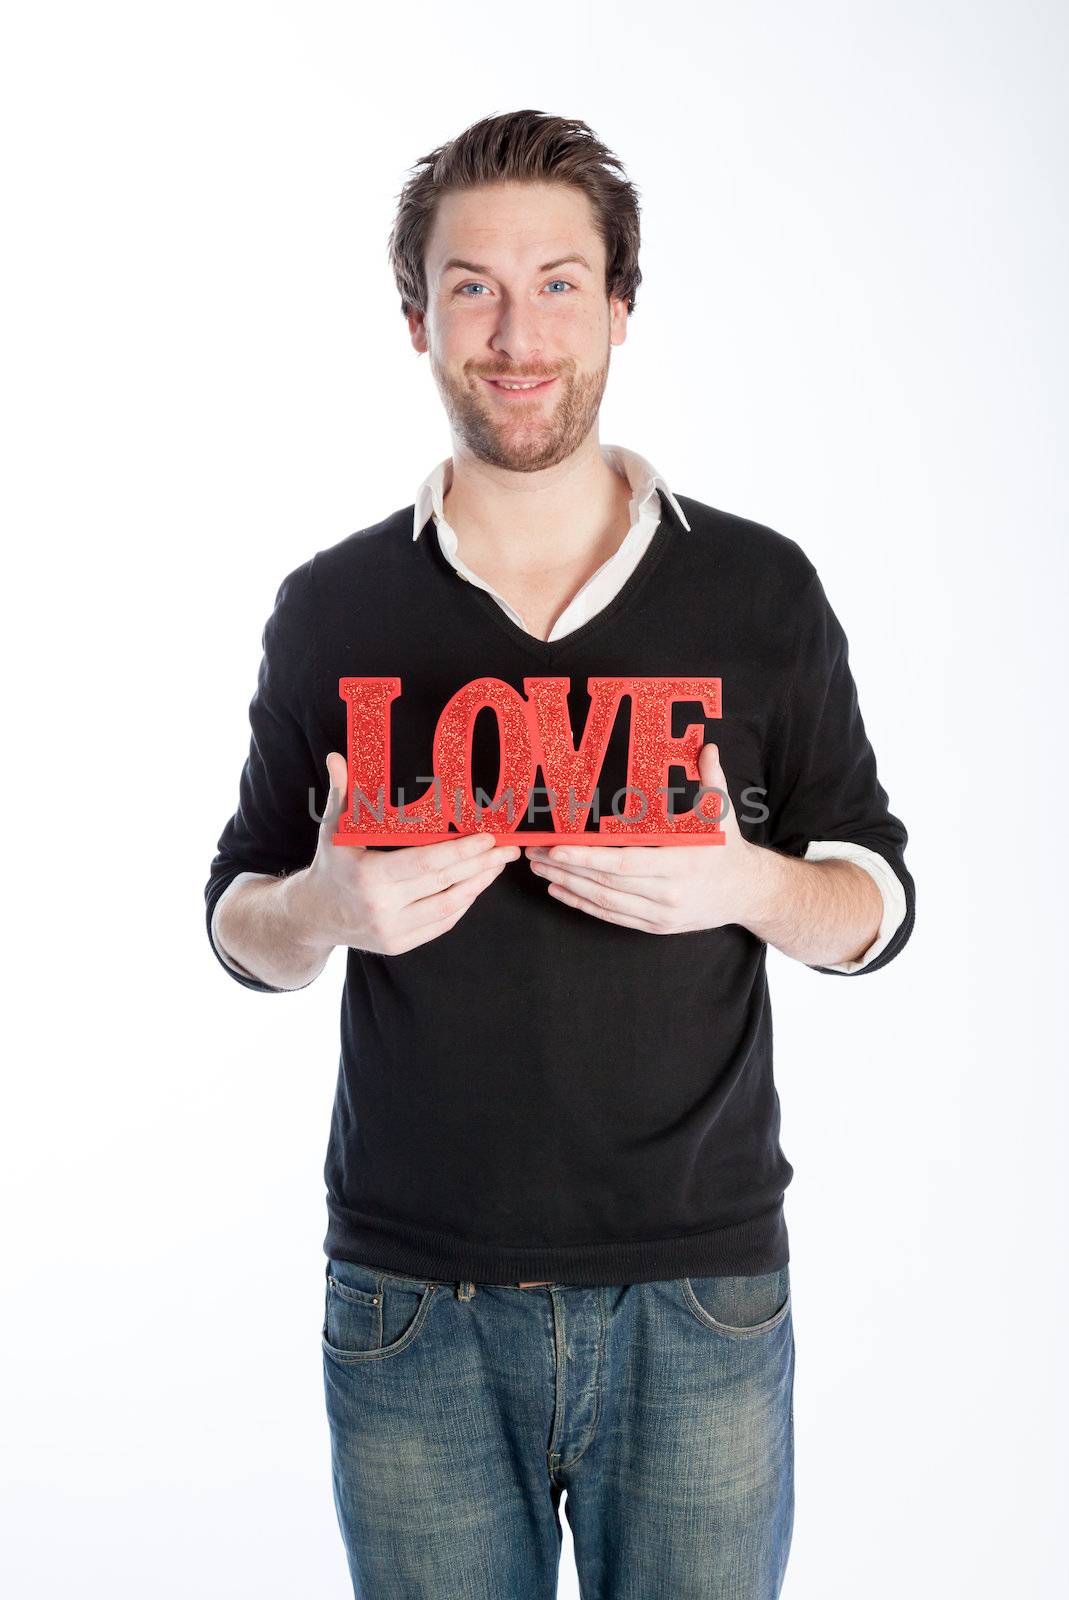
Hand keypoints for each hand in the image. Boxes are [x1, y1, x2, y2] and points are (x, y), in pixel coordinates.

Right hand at [294, 752, 520, 956]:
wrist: (312, 916)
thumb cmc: (330, 865)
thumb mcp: (331, 829)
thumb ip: (341, 793)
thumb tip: (338, 757)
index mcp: (368, 877)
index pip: (425, 863)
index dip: (460, 851)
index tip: (488, 837)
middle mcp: (382, 908)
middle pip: (444, 884)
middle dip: (481, 864)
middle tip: (509, 848)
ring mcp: (392, 931)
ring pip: (448, 907)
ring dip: (478, 884)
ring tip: (498, 864)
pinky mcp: (399, 944)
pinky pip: (441, 923)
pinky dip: (462, 903)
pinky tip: (476, 884)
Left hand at [522, 743, 760, 934]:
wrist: (747, 893)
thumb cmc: (727, 848)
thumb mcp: (723, 812)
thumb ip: (711, 778)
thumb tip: (705, 746)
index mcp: (682, 863)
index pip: (625, 862)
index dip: (588, 857)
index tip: (558, 847)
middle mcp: (669, 893)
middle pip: (606, 882)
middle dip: (566, 868)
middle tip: (534, 853)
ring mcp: (661, 914)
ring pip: (604, 902)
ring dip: (568, 886)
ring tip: (540, 869)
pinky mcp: (655, 926)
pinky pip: (612, 916)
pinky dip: (582, 905)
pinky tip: (560, 890)